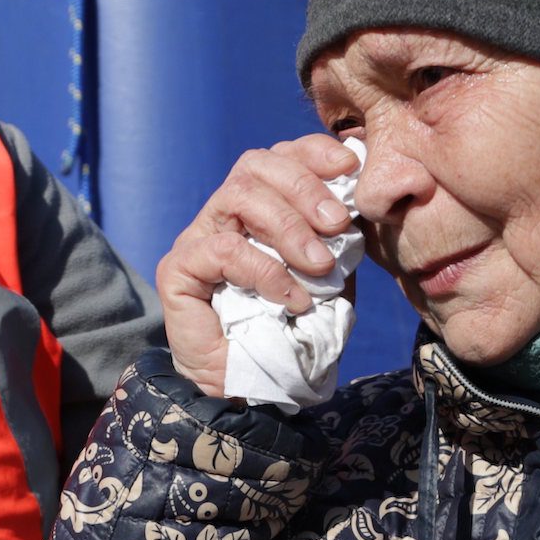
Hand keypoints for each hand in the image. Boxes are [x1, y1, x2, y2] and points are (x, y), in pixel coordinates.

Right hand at [157, 136, 360, 397]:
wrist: (254, 387)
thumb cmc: (292, 331)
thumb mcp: (329, 277)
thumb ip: (339, 237)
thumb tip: (362, 196)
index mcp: (258, 208)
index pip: (278, 158)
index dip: (312, 152)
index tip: (350, 166)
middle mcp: (223, 216)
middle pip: (255, 166)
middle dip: (304, 187)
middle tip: (338, 224)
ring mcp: (196, 239)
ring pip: (238, 196)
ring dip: (289, 227)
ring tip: (321, 266)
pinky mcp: (177, 269)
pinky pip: (223, 248)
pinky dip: (267, 271)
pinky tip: (293, 299)